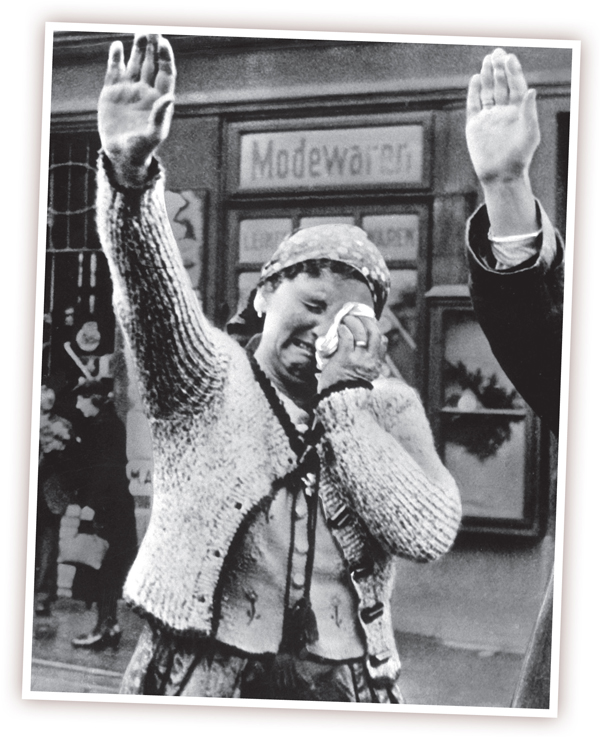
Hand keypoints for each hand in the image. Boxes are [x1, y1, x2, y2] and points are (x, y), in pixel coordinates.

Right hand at [98, 34, 175, 186]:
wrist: (122, 156)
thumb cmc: (141, 149)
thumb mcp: (153, 135)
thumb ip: (160, 116)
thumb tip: (169, 96)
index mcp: (159, 100)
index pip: (165, 73)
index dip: (165, 58)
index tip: (163, 43)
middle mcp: (145, 92)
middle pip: (151, 64)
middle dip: (152, 48)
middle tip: (151, 31)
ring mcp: (129, 91)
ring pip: (135, 64)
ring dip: (138, 49)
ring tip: (140, 34)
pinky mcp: (112, 93)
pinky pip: (115, 71)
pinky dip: (116, 58)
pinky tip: (117, 47)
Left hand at [317, 314, 386, 392]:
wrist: (339, 402)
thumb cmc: (346, 390)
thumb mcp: (361, 378)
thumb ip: (364, 365)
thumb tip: (360, 351)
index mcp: (376, 365)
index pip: (382, 343)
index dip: (376, 330)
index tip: (368, 325)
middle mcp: (370, 361)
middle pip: (375, 334)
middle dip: (367, 321)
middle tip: (357, 316)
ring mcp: (359, 359)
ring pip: (362, 332)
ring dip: (353, 322)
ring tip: (346, 319)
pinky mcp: (345, 358)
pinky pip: (347, 337)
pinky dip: (343, 330)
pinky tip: (339, 328)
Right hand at [466, 48, 539, 184]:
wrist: (500, 175)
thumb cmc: (519, 157)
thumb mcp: (530, 134)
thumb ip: (529, 112)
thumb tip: (532, 90)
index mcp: (518, 111)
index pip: (516, 86)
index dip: (513, 72)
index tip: (510, 58)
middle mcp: (503, 111)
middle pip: (501, 85)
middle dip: (499, 69)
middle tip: (497, 53)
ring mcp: (488, 117)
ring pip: (487, 91)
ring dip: (487, 76)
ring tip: (487, 60)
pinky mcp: (474, 125)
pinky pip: (473, 105)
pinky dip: (473, 92)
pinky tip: (475, 79)